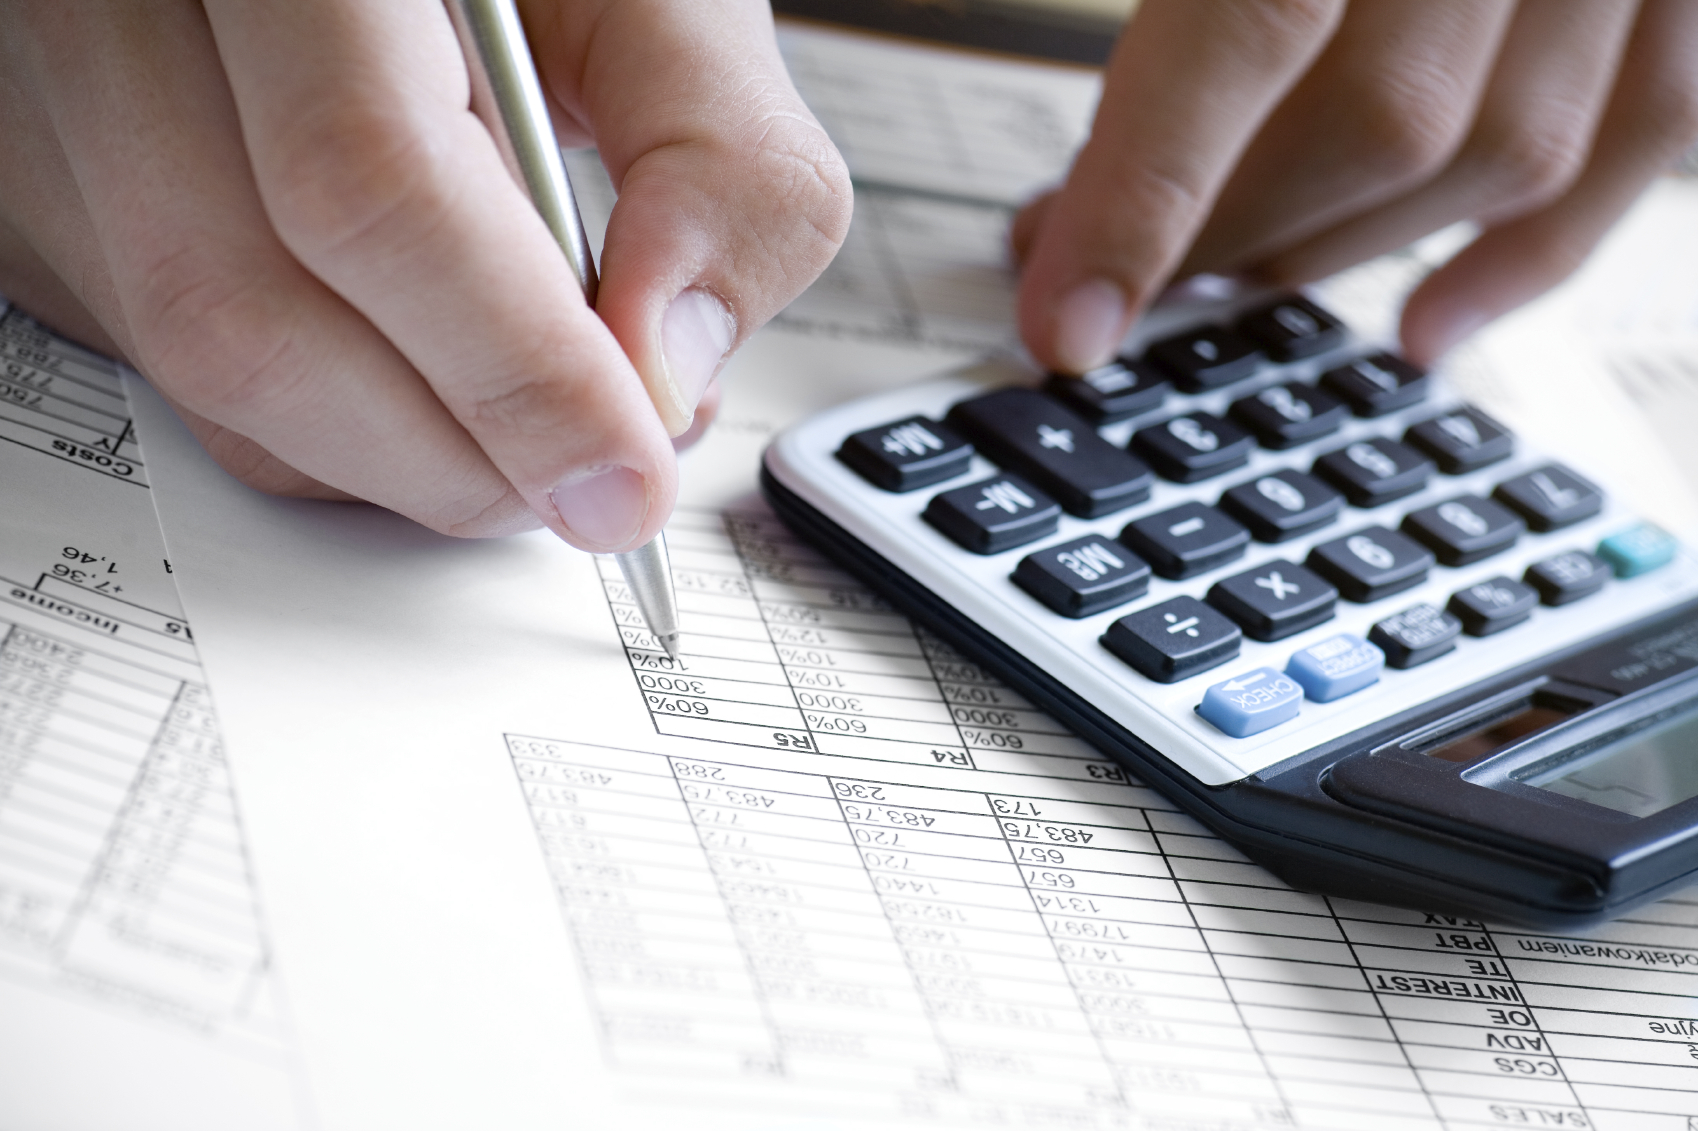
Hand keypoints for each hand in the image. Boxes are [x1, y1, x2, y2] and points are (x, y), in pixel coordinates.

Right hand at [0, 0, 849, 548]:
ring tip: (526, 420)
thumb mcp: (657, 1)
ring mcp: (56, 104)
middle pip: (255, 314)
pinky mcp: (46, 191)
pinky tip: (421, 372)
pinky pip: (178, 374)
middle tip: (594, 473)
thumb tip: (666, 374)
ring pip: (204, 368)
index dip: (514, 369)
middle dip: (461, 449)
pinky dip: (332, 426)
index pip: (368, 183)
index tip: (626, 472)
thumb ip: (715, 162)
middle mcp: (124, 6)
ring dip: (401, 455)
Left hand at [1013, 0, 1697, 372]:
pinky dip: (1534, 252)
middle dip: (1227, 228)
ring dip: (1347, 244)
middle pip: (1379, 116)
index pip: (1253, 21)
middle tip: (1110, 271)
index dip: (1145, 190)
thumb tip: (1005, 61)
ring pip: (1506, 147)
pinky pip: (1648, 134)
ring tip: (1230, 277)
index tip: (1067, 318)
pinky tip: (1428, 321)